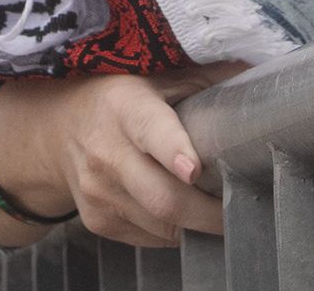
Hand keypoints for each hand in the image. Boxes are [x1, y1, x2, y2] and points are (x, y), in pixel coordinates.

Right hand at [0, 67, 239, 247]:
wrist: (57, 132)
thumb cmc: (117, 100)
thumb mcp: (153, 79)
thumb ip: (203, 80)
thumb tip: (256, 75)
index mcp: (125, 107)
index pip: (151, 131)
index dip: (173, 151)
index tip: (194, 170)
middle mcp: (107, 152)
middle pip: (162, 197)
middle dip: (208, 212)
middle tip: (241, 208)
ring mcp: (99, 192)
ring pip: (160, 225)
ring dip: (196, 225)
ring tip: (220, 212)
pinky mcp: (98, 221)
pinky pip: (149, 238)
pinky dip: (174, 231)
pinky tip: (186, 215)